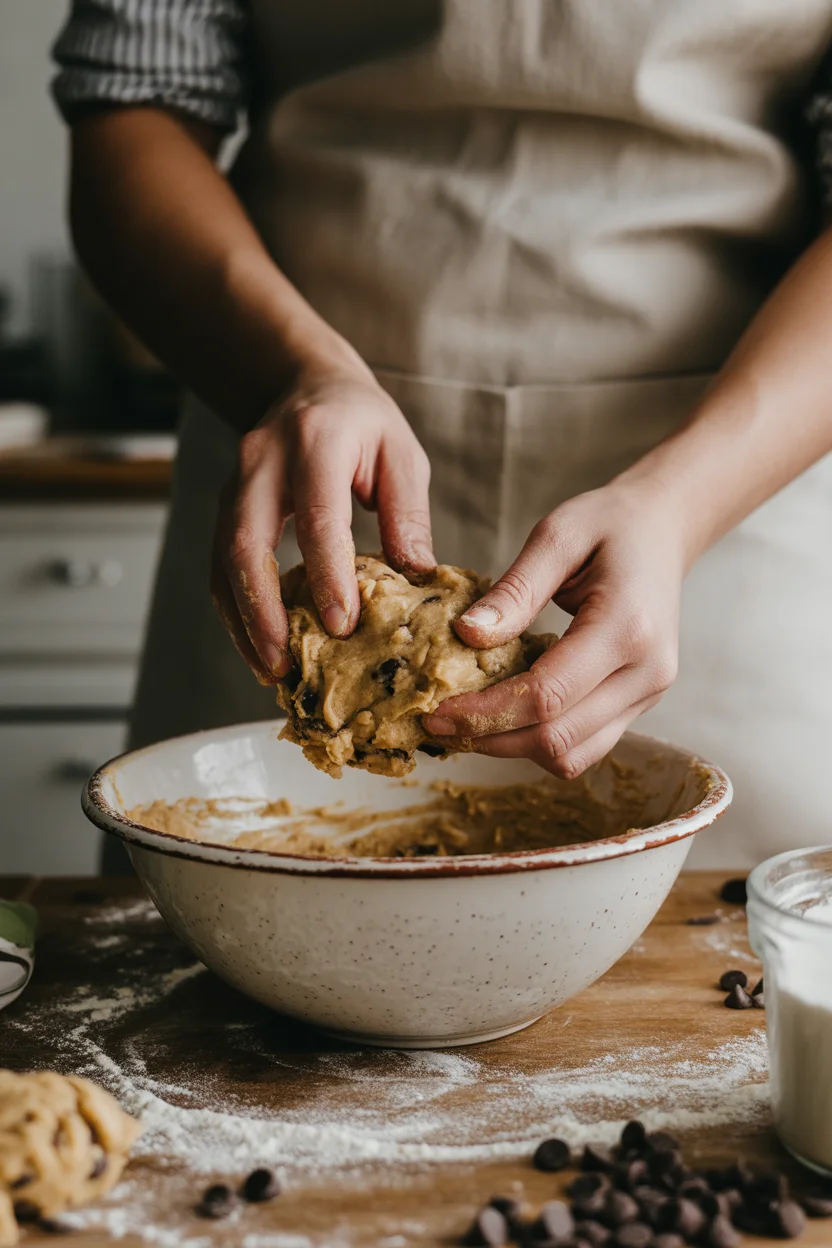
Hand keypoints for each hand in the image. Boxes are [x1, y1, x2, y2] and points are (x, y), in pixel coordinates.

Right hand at [211, 361, 433, 683]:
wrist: (305, 384)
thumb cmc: (362, 423)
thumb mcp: (401, 455)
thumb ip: (407, 514)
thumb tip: (416, 579)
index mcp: (315, 443)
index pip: (317, 518)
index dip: (327, 575)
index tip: (342, 624)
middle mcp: (262, 463)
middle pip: (245, 544)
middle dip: (263, 612)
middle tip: (286, 664)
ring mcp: (233, 485)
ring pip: (222, 562)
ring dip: (243, 622)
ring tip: (271, 670)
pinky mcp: (223, 508)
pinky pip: (219, 566)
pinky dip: (237, 612)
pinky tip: (260, 647)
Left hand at [423, 483, 685, 777]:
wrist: (664, 528)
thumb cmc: (609, 523)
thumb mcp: (557, 535)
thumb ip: (515, 590)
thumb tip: (467, 637)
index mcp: (628, 628)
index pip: (547, 696)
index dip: (485, 712)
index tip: (435, 711)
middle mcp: (647, 673)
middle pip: (558, 738)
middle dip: (490, 738)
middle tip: (437, 723)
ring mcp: (648, 695)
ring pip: (571, 755)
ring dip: (513, 748)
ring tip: (465, 723)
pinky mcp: (638, 704)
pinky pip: (583, 745)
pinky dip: (539, 741)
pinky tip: (503, 715)